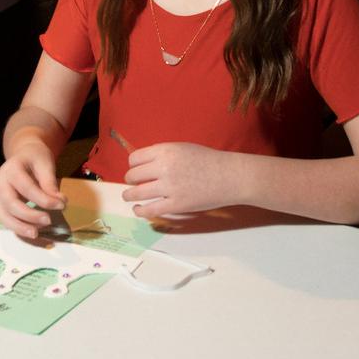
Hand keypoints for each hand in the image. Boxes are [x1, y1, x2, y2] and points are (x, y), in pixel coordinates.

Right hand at [0, 141, 63, 236]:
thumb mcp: (44, 163)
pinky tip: (32, 232)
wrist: (22, 155)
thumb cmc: (34, 158)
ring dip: (19, 227)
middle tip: (48, 221)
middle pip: (11, 203)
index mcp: (11, 169)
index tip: (61, 205)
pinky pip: (5, 220)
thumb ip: (49, 182)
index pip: (26, 187)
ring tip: (36, 234)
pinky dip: (17, 228)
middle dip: (29, 215)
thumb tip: (59, 201)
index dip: (43, 199)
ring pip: (4, 216)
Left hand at [121, 141, 237, 218]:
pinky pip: (149, 210)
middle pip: (133, 176)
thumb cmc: (208, 161)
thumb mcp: (183, 148)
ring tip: (129, 196)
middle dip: (131, 180)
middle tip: (134, 183)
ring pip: (136, 193)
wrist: (229, 176)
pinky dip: (139, 211)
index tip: (135, 170)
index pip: (135, 159)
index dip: (132, 165)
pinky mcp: (176, 205)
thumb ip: (162, 154)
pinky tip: (138, 209)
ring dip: (129, 195)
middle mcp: (164, 167)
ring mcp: (169, 187)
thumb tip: (141, 164)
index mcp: (166, 150)